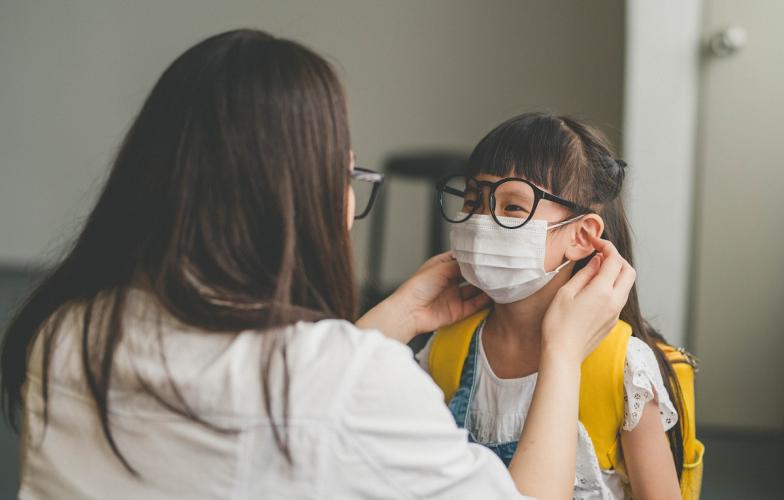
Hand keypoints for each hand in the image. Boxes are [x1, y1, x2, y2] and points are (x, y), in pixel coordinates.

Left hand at [356, 252, 489, 342]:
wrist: (409, 311)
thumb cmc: (417, 287)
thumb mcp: (440, 269)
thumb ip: (459, 264)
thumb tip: (475, 261)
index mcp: (442, 268)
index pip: (462, 260)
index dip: (473, 258)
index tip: (487, 254)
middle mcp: (449, 281)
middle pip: (471, 276)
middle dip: (482, 273)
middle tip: (497, 268)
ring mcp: (454, 297)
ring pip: (475, 290)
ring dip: (486, 287)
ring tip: (499, 281)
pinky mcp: (458, 311)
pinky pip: (475, 305)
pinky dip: (485, 301)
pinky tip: (494, 295)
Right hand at [541, 235, 635, 362]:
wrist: (563, 354)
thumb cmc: (558, 324)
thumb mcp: (566, 292)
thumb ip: (585, 274)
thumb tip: (597, 260)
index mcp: (602, 291)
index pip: (614, 259)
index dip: (606, 246)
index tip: (594, 241)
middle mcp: (615, 301)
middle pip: (628, 270)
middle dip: (617, 258)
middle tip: (599, 254)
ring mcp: (616, 313)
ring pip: (626, 285)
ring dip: (617, 272)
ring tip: (597, 270)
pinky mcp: (613, 322)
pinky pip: (619, 298)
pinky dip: (613, 287)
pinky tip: (595, 289)